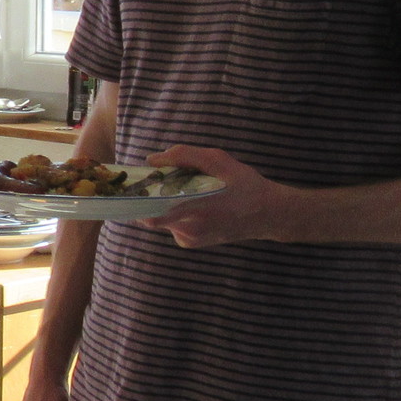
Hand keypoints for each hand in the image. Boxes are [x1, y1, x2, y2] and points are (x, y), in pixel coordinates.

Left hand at [147, 144, 303, 246]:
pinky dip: (175, 213)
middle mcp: (188, 229)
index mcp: (195, 209)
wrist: (268, 214)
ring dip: (166, 203)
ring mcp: (188, 239)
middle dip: (150, 196)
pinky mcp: (190, 243)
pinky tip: (196, 206)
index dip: (135, 199)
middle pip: (151, 213)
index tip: (132, 185)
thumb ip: (185, 156)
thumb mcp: (219, 161)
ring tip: (190, 192)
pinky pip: (171, 224)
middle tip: (160, 180)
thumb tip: (153, 159)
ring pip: (161, 217)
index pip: (149, 213)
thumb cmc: (245, 185)